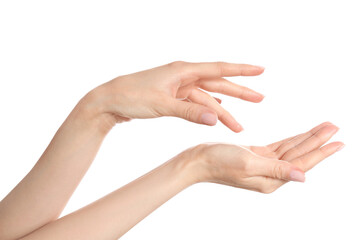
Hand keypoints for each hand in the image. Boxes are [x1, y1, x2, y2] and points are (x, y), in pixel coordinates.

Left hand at [89, 61, 264, 131]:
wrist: (109, 100)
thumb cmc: (131, 96)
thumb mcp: (161, 104)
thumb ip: (189, 112)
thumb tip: (215, 120)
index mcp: (182, 71)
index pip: (218, 69)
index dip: (241, 70)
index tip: (260, 70)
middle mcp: (183, 76)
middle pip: (217, 84)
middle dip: (239, 93)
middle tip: (260, 98)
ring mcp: (178, 87)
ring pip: (207, 99)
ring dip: (223, 112)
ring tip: (239, 126)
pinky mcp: (172, 97)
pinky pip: (195, 104)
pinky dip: (207, 112)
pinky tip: (216, 116)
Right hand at [184, 122, 343, 192]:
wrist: (198, 160)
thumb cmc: (218, 162)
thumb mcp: (248, 164)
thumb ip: (276, 170)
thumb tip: (302, 176)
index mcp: (270, 179)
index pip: (302, 164)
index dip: (321, 152)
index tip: (338, 142)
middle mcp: (270, 174)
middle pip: (300, 155)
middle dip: (318, 141)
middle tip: (335, 128)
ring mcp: (264, 165)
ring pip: (291, 149)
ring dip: (307, 139)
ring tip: (324, 128)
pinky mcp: (256, 156)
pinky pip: (279, 147)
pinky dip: (291, 140)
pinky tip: (300, 136)